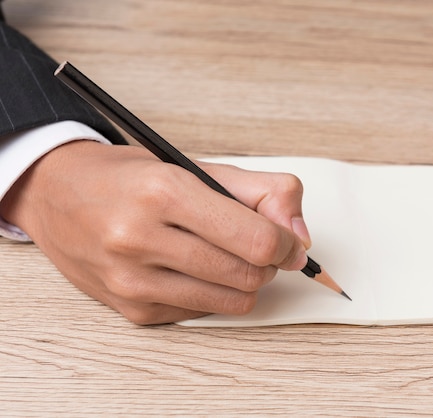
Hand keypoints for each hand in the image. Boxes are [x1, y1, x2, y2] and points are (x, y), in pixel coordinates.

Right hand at [0, 141, 310, 323]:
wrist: (57, 195)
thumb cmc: (131, 178)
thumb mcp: (198, 166)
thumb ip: (263, 192)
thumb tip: (301, 237)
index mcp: (165, 192)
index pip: (257, 240)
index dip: (286, 244)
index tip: (288, 240)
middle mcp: (141, 238)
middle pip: (248, 275)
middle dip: (267, 262)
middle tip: (257, 244)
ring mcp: (132, 280)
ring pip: (231, 301)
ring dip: (243, 281)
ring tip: (227, 255)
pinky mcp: (131, 309)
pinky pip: (202, 313)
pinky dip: (211, 294)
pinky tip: (192, 269)